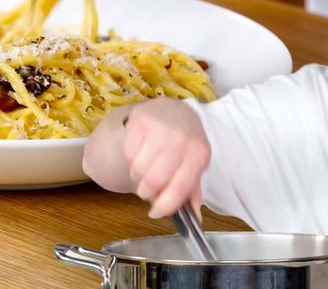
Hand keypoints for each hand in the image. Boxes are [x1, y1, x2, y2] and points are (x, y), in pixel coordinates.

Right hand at [85, 98, 210, 218]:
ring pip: (138, 169)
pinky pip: (128, 155)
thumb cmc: (187, 142)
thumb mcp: (196, 164)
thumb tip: (194, 218)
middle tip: (148, 190)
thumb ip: (193, 191)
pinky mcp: (140, 123)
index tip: (156, 213)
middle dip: (147, 193)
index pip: (180, 189)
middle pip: (154, 181)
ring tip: (145, 171)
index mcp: (198, 155)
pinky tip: (141, 155)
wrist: (175, 110)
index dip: (165, 207)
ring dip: (138, 177)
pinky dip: (131, 161)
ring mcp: (159, 130)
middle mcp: (180, 141)